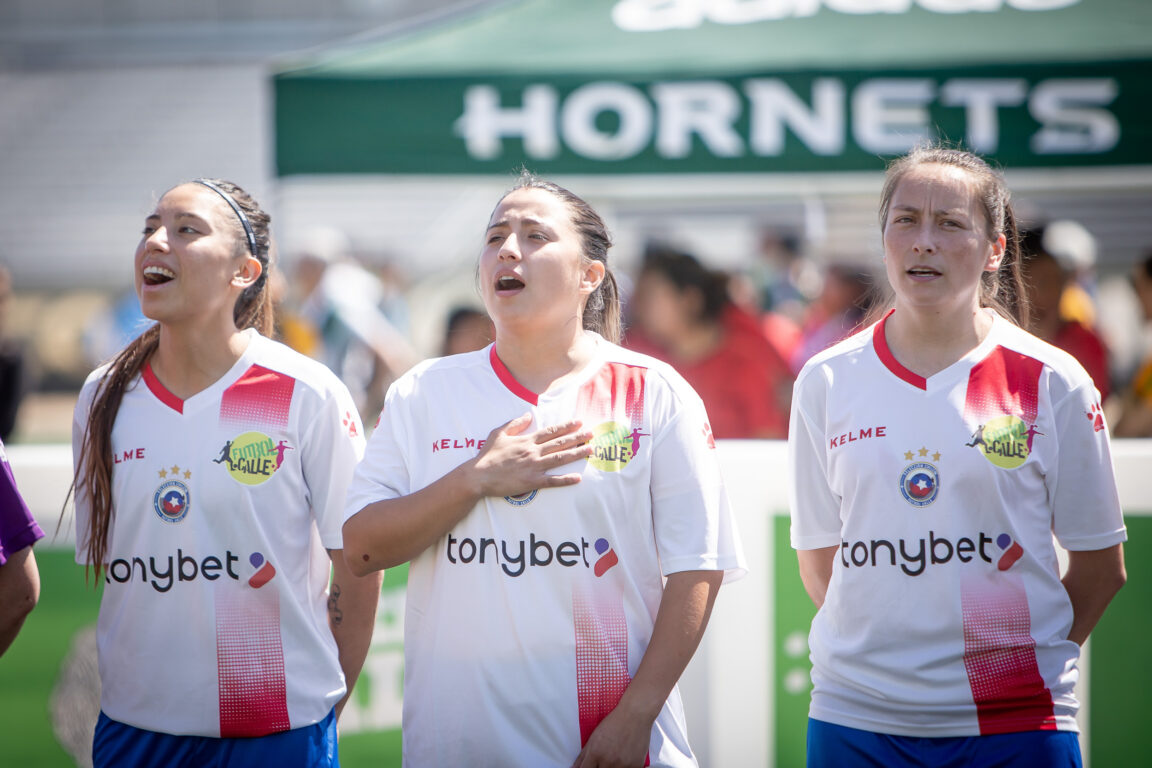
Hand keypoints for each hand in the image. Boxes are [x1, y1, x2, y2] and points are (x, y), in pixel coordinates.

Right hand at [469, 414, 592, 497]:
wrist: (478, 475)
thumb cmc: (487, 455)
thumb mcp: (498, 433)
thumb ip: (515, 424)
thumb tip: (528, 415)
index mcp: (526, 440)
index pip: (551, 431)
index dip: (567, 426)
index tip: (579, 422)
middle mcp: (533, 452)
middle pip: (560, 443)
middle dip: (578, 437)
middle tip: (591, 434)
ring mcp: (534, 467)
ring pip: (560, 459)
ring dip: (577, 454)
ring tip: (590, 450)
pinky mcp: (532, 482)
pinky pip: (552, 481)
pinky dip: (566, 480)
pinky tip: (578, 478)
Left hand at [570, 705, 651, 767]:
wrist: (635, 714)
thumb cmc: (614, 722)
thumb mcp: (594, 737)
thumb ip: (582, 756)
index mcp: (596, 754)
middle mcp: (608, 761)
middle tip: (604, 760)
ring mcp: (623, 765)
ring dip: (613, 767)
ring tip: (615, 757)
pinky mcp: (636, 766)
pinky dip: (625, 767)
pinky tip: (625, 758)